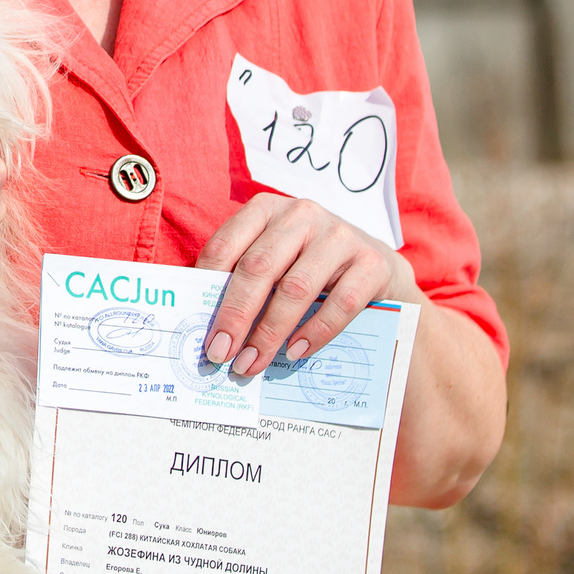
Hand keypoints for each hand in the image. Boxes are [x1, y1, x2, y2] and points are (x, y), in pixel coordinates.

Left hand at [194, 193, 424, 376]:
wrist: (373, 263)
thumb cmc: (307, 265)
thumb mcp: (273, 260)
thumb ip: (242, 280)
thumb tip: (204, 325)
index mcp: (265, 209)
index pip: (226, 246)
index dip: (208, 290)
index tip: (200, 330)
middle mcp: (301, 215)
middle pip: (258, 268)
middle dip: (235, 316)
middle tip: (220, 354)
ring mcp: (339, 235)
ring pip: (296, 288)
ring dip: (269, 332)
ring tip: (251, 363)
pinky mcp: (370, 261)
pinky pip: (340, 303)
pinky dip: (315, 332)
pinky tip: (295, 352)